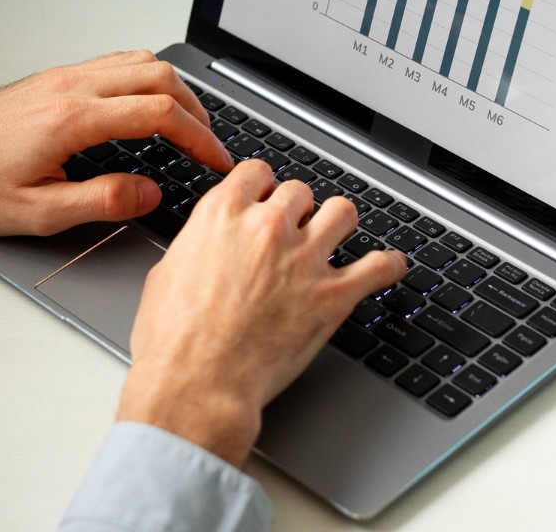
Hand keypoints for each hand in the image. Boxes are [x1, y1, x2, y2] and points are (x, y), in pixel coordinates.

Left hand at [0, 50, 233, 234]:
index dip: (198, 138)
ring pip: (139, 62)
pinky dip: (147, 79)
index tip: (214, 161)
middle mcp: (71, 87)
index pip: (158, 114)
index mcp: (72, 119)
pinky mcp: (54, 79)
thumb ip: (99, 201)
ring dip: (174, 90)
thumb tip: (148, 192)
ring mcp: (63, 77)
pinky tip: (149, 105)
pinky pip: (116, 63)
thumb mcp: (36, 212)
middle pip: (158, 77)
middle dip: (196, 111)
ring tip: (190, 124)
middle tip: (210, 145)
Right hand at [116, 160, 406, 465]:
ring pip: (342, 212)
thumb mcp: (168, 272)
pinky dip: (387, 265)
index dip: (263, 187)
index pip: (258, 172)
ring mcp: (304, 258)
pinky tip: (387, 266)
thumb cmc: (174, 339)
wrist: (197, 382)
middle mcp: (267, 227)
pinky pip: (378, 266)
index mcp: (223, 214)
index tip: (267, 198)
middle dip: (297, 210)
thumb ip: (198, 245)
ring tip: (335, 237)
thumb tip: (208, 246)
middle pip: (300, 191)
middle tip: (294, 231)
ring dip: (338, 224)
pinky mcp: (332, 295)